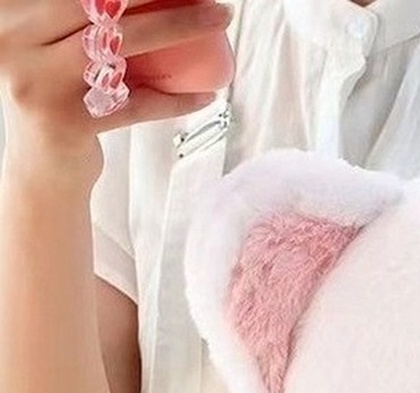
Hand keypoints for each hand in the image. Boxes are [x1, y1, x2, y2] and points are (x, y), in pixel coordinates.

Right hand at [0, 0, 231, 167]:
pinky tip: (205, 94)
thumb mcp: (57, 46)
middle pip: (96, 3)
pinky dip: (174, 99)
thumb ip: (85, 21)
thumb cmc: (59, 94)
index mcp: (13, 13)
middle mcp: (15, 40)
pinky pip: (134, 105)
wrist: (42, 167)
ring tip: (217, 18)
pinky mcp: (67, 123)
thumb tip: (164, 1)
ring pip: (119, 47)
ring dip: (176, 28)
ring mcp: (39, 83)